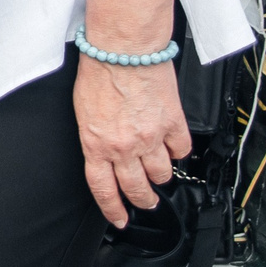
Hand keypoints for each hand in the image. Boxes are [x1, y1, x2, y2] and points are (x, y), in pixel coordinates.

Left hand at [74, 53, 191, 228]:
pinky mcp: (173, 123)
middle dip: (143, 200)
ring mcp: (151, 137)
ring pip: (162, 174)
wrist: (124, 48)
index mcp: (96, 144)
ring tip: (159, 170)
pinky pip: (182, 150)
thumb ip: (95, 137)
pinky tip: (173, 146)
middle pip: (138, 189)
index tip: (120, 219)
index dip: (113, 210)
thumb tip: (103, 151)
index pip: (103, 190)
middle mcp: (124, 146)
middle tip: (146, 200)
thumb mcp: (83, 112)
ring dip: (161, 176)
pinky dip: (178, 151)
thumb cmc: (99, 71)